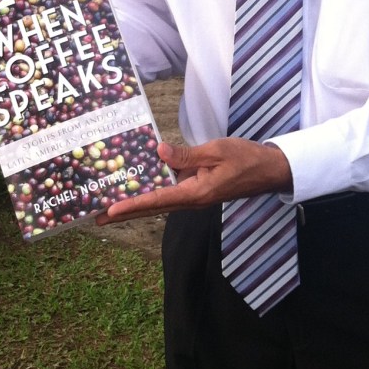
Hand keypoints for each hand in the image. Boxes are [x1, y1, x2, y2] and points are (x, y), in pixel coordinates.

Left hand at [96, 137, 292, 222]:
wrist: (270, 170)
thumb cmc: (246, 159)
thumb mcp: (217, 151)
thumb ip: (187, 154)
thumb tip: (158, 152)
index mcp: (196, 193)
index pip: (157, 200)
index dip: (132, 205)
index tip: (109, 211)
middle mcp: (192, 200)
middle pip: (153, 208)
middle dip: (125, 212)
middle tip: (98, 217)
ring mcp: (195, 196)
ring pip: (159, 202)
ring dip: (136, 204)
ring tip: (111, 205)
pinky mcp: (198, 190)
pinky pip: (171, 193)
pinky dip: (152, 193)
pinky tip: (141, 186)